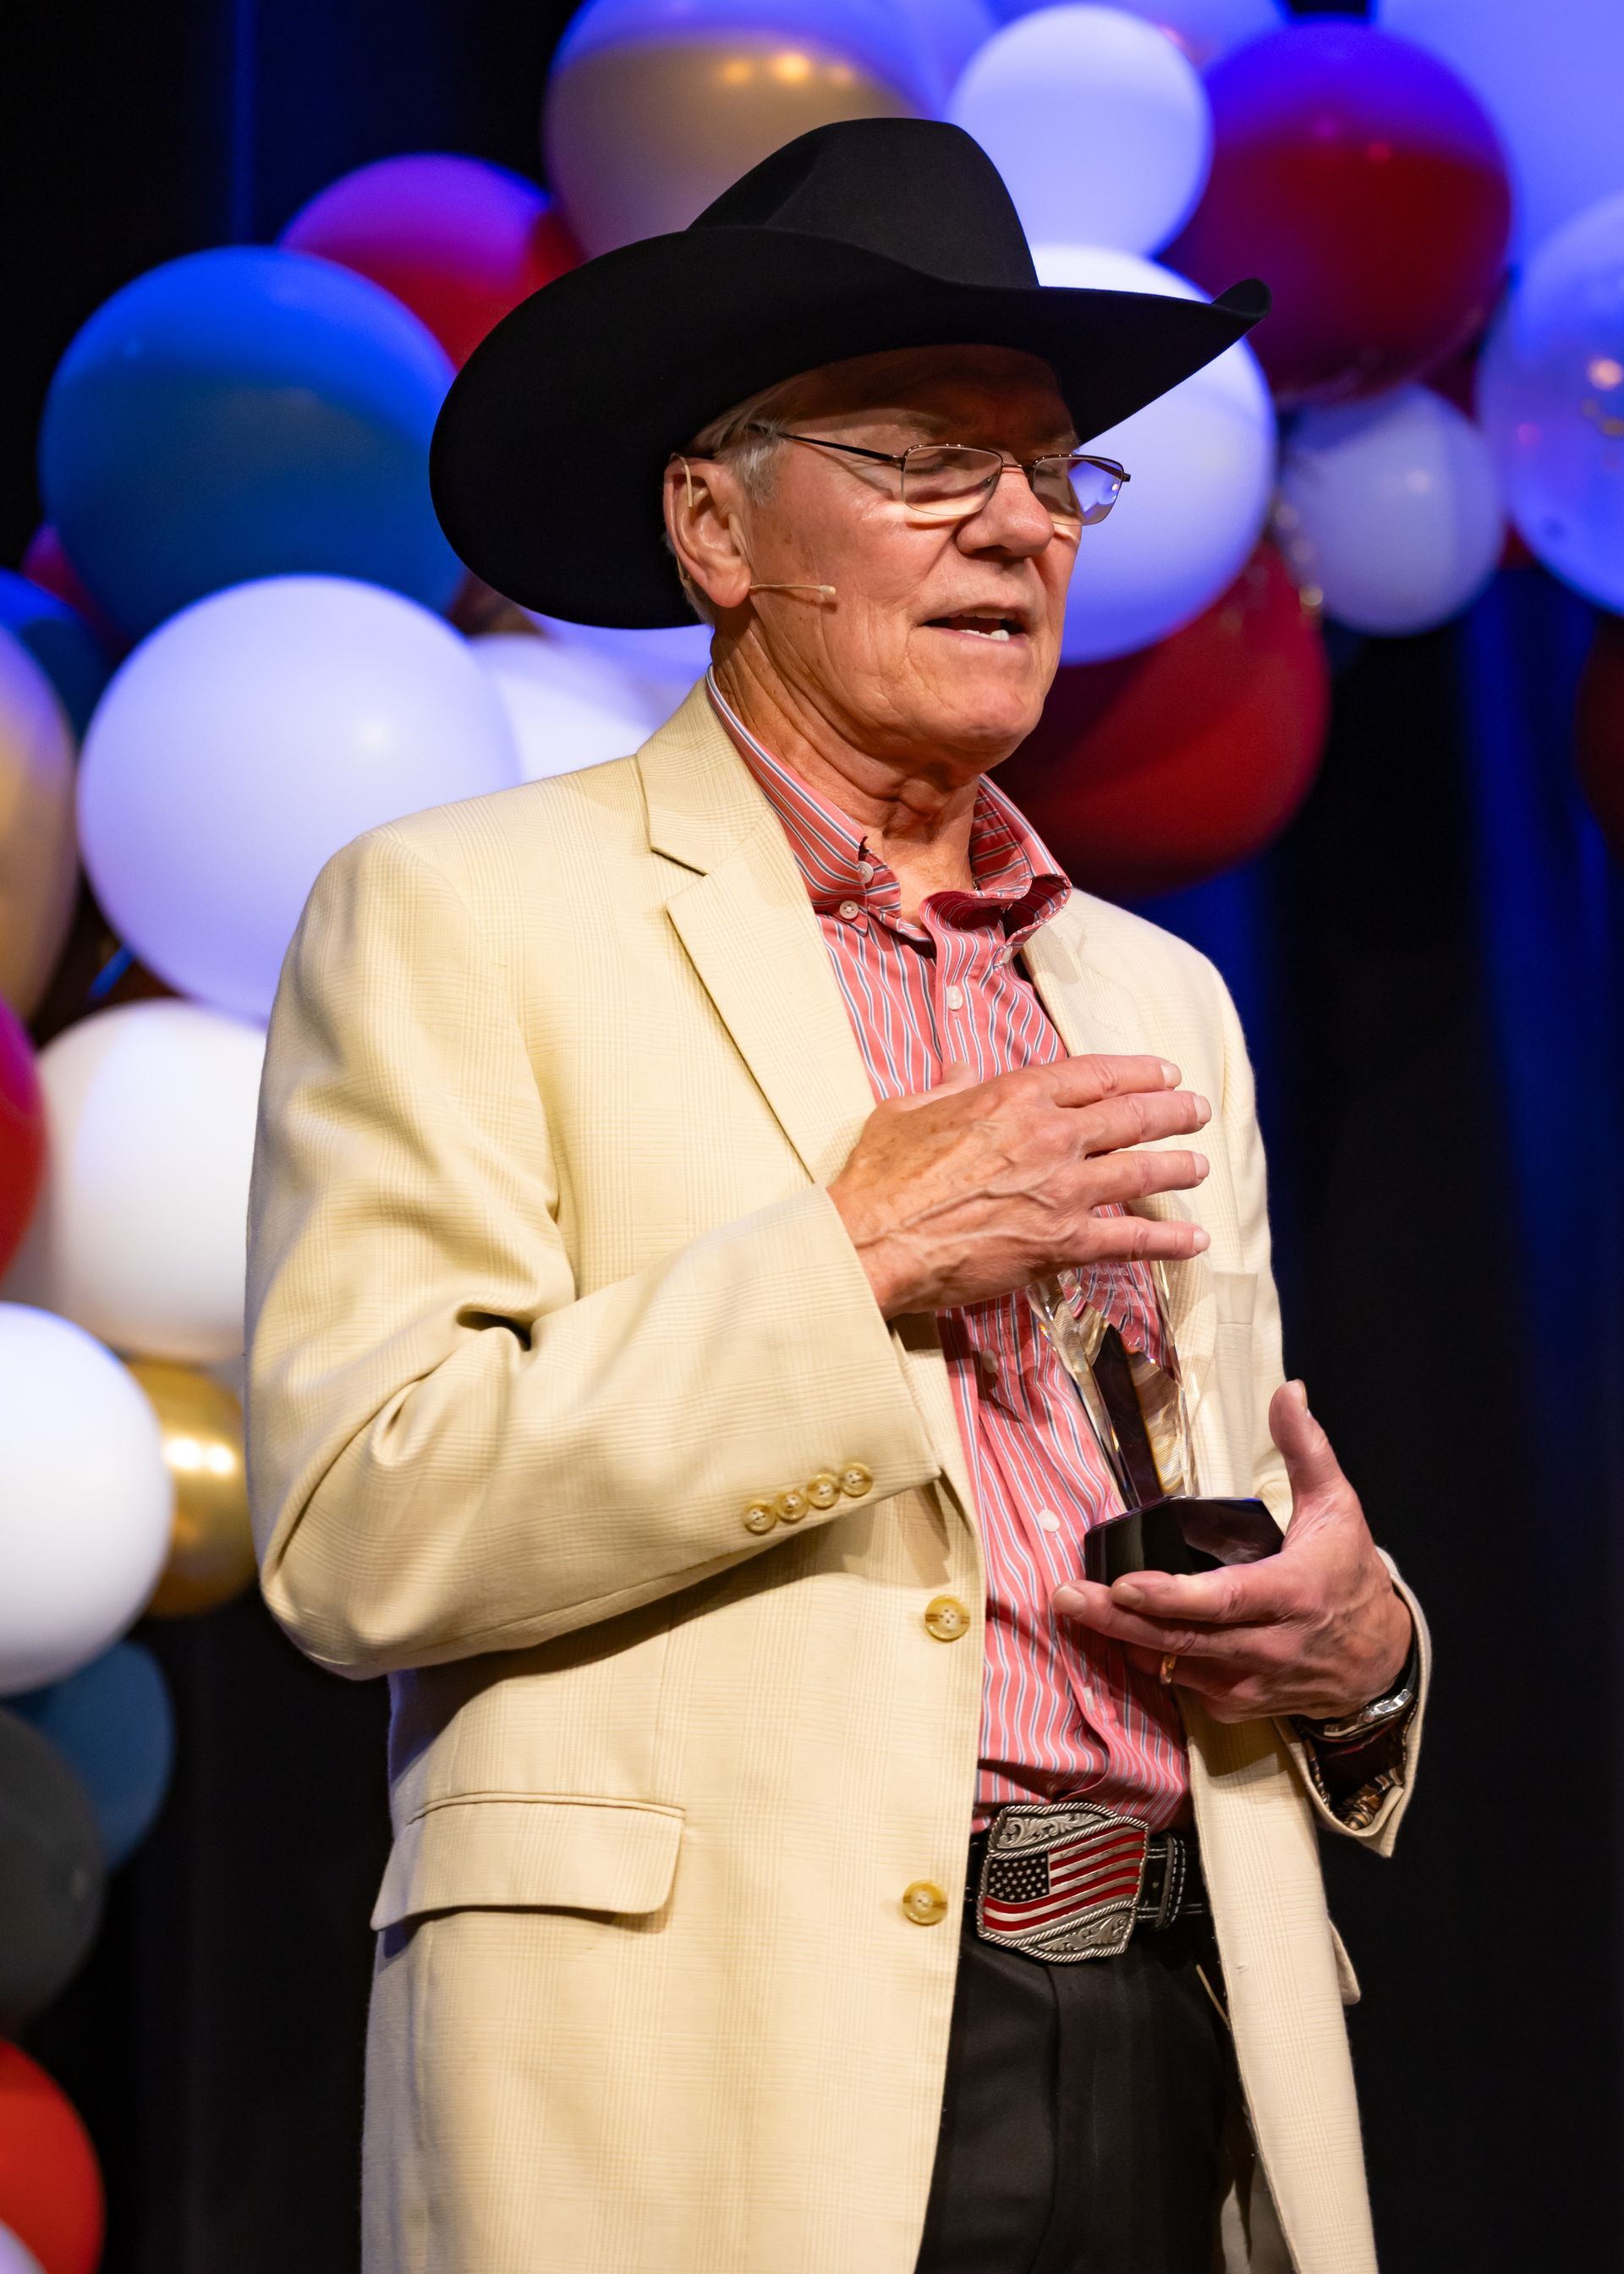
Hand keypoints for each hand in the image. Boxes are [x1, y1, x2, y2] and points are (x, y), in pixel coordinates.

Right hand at [827, 1054, 1211, 1318]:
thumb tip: (958, 1068)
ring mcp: (1062, 1190)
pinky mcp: (1063, 1244)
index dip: (1138, 1072)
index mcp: (1013, 1096)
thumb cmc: (882, 1177)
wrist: (875, 1241)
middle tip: (1196, 1110)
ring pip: (1140, 1171)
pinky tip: (1194, 1241)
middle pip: (1130, 1116)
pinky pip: (1130, 1240)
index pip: (1094, 1074)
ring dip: (1178, 1166)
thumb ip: (943, 1088)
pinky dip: (1168, 1240)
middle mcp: (1050, 1135)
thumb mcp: (906, 1111)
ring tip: (1200, 1164)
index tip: (1164, 1073)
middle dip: (1171, 1112)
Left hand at [1051, 1380, 1413, 1722]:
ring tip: (1074, 1611)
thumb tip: (1289, 1390)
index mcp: (1294, 1594)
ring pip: (1178, 1666)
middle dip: (1120, 1621)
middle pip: (1186, 1638)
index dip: (1173, 1598)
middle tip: (1067, 1598)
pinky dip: (1152, 1662)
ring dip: (1123, 1641)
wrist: (1381, 1659)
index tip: (1124, 1585)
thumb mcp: (1338, 1507)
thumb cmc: (1350, 1574)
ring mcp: (1254, 1681)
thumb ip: (1306, 1448)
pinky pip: (1185, 1685)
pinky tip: (1119, 1636)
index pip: (1227, 1600)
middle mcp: (1272, 1646)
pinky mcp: (1241, 1703)